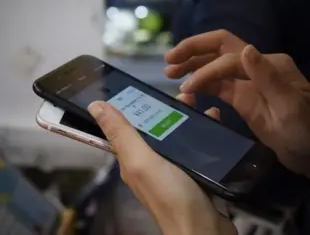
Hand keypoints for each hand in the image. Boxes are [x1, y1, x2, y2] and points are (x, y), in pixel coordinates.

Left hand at [87, 101, 235, 234]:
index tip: (146, 87)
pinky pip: (195, 146)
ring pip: (177, 135)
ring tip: (200, 103)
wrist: (205, 230)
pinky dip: (203, 131)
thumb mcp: (141, 161)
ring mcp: (173, 168)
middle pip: (154, 128)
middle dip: (167, 109)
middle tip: (186, 94)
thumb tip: (95, 106)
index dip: (133, 106)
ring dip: (187, 117)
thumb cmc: (171, 196)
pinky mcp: (194, 172)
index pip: (127, 127)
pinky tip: (214, 119)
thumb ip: (122, 134)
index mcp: (133, 159)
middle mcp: (150, 163)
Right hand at [164, 30, 309, 181]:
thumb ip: (268, 78)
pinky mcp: (242, 98)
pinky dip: (200, 83)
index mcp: (269, 64)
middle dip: (194, 50)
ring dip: (193, 65)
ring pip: (215, 65)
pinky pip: (217, 85)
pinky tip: (185, 88)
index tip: (187, 87)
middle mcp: (256, 67)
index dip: (207, 70)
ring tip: (169, 71)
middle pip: (220, 48)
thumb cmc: (308, 131)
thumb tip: (247, 49)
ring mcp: (247, 83)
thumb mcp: (291, 107)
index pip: (230, 58)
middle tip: (169, 59)